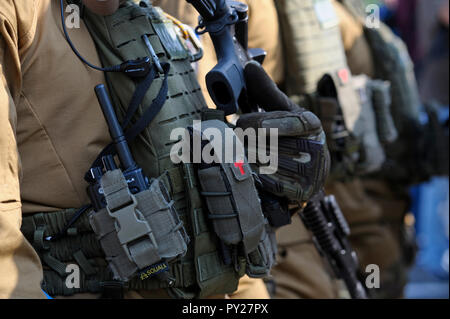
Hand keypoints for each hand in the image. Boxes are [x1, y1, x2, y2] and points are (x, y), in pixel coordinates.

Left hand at [236, 62, 329, 202]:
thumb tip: (250, 66)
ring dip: (247, 160)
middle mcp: (316, 147)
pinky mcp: (304, 191)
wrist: (306, 172)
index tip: (241, 123)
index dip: (268, 122)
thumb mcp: (281, 112)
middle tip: (230, 140)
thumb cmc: (289, 135)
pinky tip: (246, 172)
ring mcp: (312, 171)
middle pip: (276, 143)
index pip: (294, 122)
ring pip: (271, 164)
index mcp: (312, 125)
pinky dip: (256, 178)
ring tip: (235, 155)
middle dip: (248, 142)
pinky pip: (272, 184)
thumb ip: (265, 92)